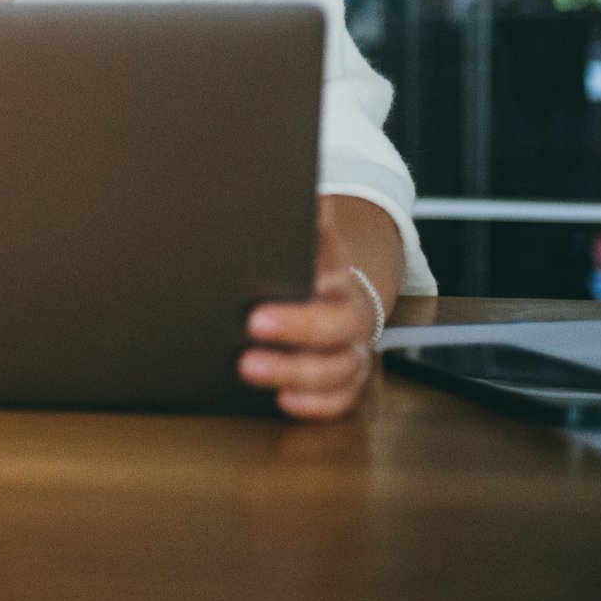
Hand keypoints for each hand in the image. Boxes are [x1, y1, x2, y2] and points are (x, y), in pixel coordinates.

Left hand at [240, 198, 379, 420]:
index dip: (303, 287)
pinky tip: (283, 400)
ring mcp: (350, 352)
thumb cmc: (307, 270)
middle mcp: (348, 315)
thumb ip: (306, 223)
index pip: (331, 276)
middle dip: (296, 328)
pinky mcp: (347, 382)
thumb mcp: (305, 241)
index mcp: (335, 275)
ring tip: (250, 368)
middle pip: (335, 326)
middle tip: (252, 325)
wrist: (334, 299)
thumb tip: (311, 197)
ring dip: (296, 372)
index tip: (266, 301)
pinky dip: (315, 404)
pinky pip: (340, 400)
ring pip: (337, 368)